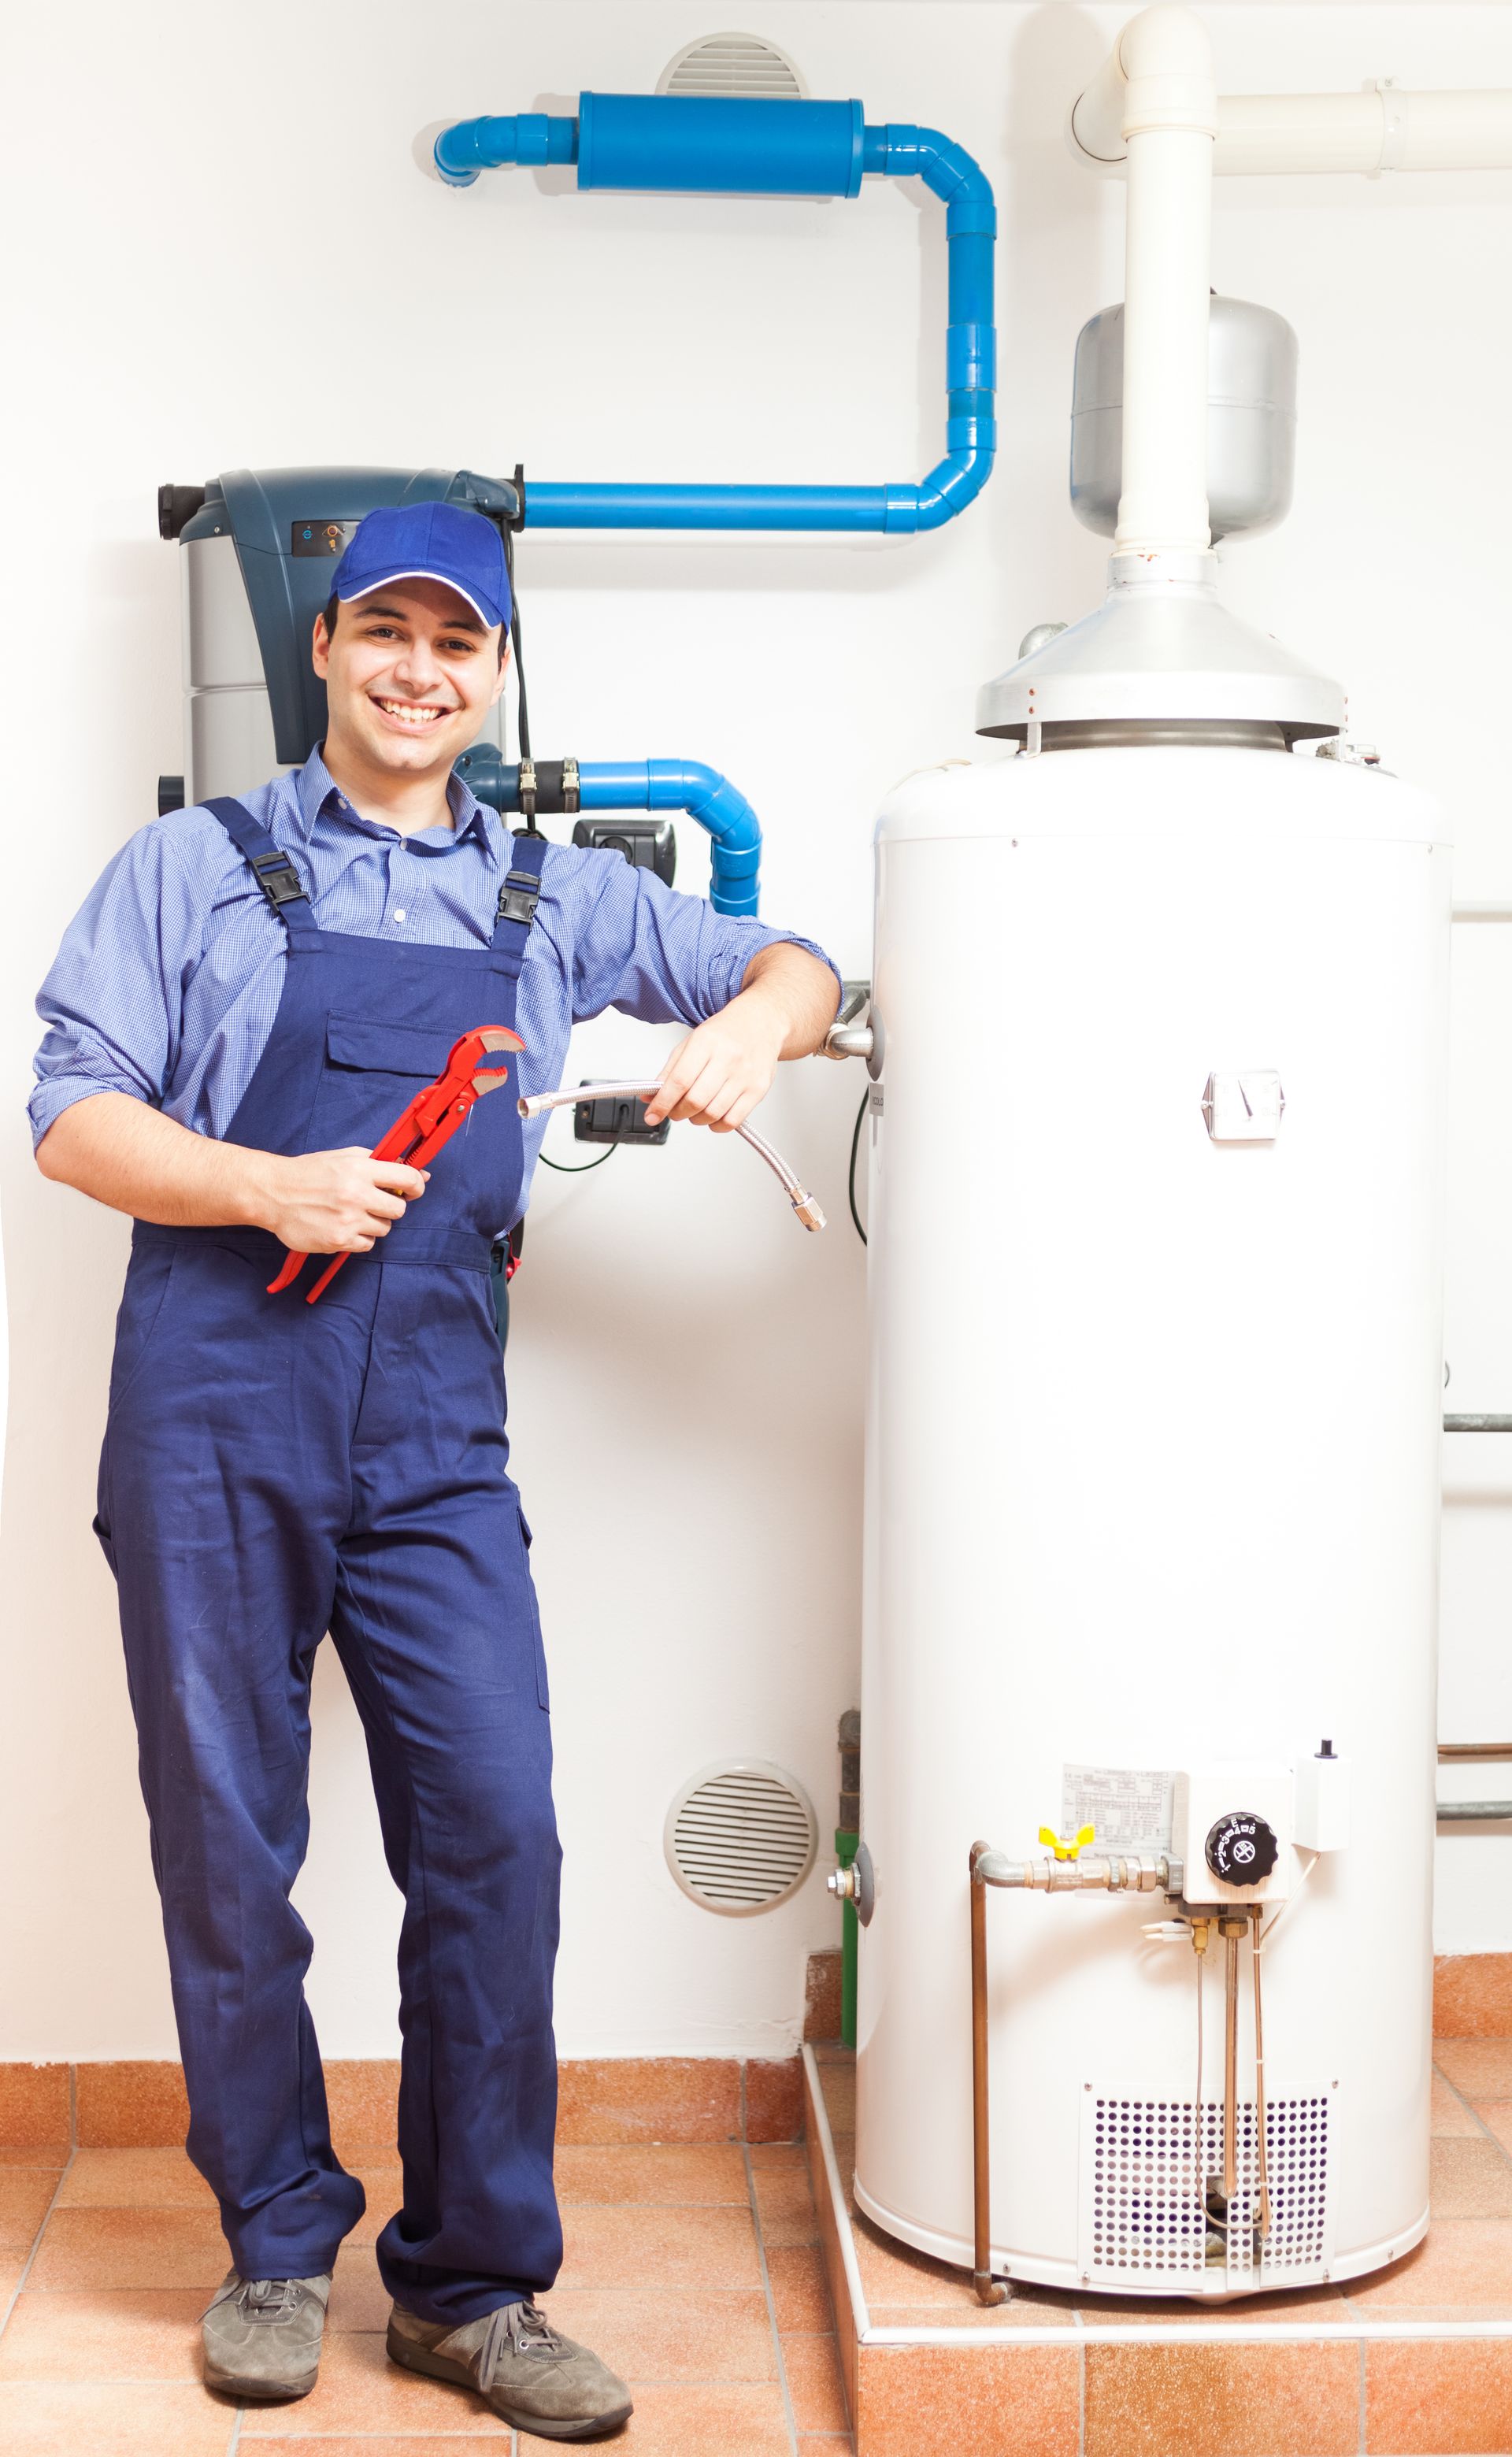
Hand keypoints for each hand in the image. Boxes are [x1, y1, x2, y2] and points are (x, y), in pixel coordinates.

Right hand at [251, 1147, 427, 1252]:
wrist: (274, 1193)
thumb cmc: (310, 1173)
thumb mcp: (345, 1157)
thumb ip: (381, 1163)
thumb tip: (422, 1175)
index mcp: (360, 1169)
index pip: (408, 1178)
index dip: (416, 1185)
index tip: (413, 1189)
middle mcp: (356, 1194)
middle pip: (399, 1209)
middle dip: (390, 1206)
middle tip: (373, 1202)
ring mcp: (347, 1220)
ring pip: (384, 1229)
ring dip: (373, 1223)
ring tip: (350, 1213)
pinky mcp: (338, 1240)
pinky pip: (367, 1244)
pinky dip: (359, 1237)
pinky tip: (343, 1226)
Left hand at [644, 996, 786, 1133]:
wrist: (761, 1023)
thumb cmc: (725, 1033)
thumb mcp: (691, 1043)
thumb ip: (669, 1071)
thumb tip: (650, 1097)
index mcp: (706, 1043)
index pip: (680, 1080)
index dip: (662, 1103)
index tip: (652, 1115)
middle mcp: (728, 1059)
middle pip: (695, 1100)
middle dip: (677, 1112)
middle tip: (674, 1111)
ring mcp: (745, 1075)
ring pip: (713, 1113)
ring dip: (696, 1119)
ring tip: (694, 1110)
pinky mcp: (758, 1090)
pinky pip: (733, 1120)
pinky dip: (716, 1126)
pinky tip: (712, 1116)